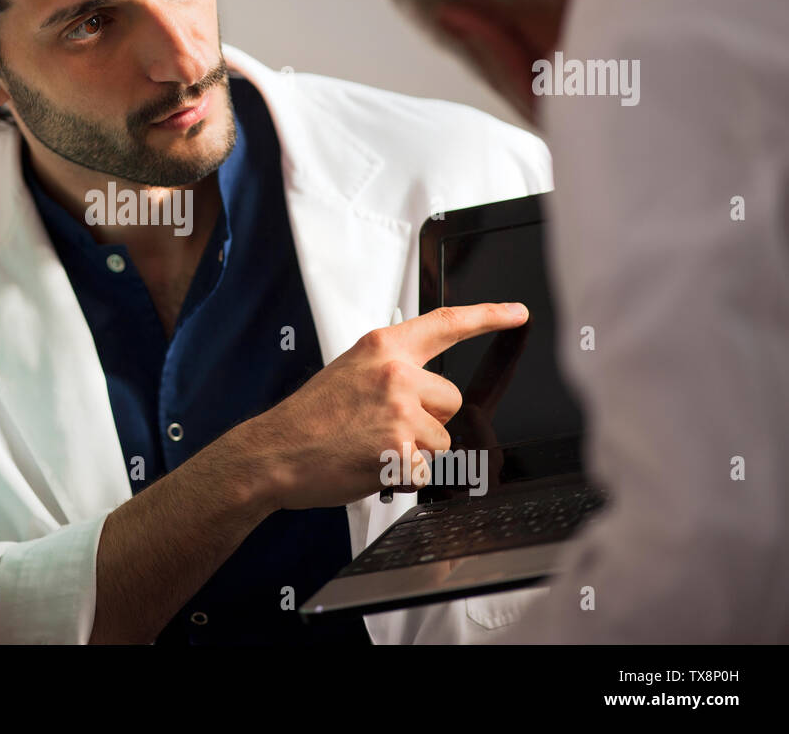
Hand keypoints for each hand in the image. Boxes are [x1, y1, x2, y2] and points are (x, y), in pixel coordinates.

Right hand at [239, 302, 528, 510]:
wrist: (274, 451)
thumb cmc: (307, 419)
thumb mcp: (348, 374)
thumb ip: (388, 372)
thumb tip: (424, 391)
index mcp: (382, 348)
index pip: (446, 323)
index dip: (488, 317)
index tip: (516, 313)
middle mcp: (395, 374)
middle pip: (450, 400)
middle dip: (429, 420)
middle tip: (384, 428)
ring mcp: (399, 411)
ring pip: (442, 440)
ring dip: (416, 452)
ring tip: (372, 448)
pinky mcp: (400, 450)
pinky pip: (426, 470)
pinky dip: (404, 477)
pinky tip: (371, 466)